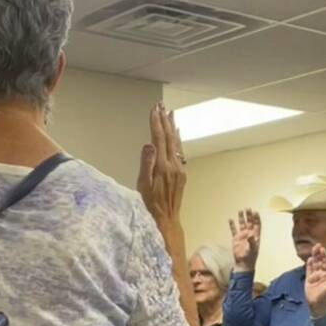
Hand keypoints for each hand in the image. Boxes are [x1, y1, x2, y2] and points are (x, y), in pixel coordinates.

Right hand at [136, 103, 185, 224]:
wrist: (166, 219)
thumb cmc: (150, 204)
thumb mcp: (143, 185)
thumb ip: (146, 163)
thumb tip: (149, 144)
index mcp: (162, 166)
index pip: (158, 138)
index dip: (156, 123)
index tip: (153, 110)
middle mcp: (174, 165)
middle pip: (169, 137)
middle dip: (165, 120)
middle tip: (161, 105)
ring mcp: (179, 169)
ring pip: (176, 142)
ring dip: (172, 126)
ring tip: (170, 112)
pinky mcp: (182, 174)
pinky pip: (180, 151)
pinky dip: (178, 139)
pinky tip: (177, 132)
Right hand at [230, 208, 260, 271]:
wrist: (243, 264)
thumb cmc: (250, 257)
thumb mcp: (252, 249)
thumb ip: (252, 242)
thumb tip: (251, 235)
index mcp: (256, 236)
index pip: (257, 225)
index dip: (256, 218)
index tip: (255, 212)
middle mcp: (249, 234)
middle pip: (249, 222)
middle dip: (249, 215)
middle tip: (248, 208)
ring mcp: (242, 236)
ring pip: (242, 224)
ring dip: (241, 218)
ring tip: (240, 211)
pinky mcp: (236, 239)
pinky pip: (234, 230)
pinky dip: (232, 225)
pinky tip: (231, 220)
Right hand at [304, 244, 325, 316]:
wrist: (317, 305)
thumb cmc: (325, 298)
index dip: (324, 256)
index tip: (323, 249)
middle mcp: (321, 274)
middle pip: (320, 262)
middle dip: (319, 254)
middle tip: (317, 245)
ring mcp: (315, 276)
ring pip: (314, 264)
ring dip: (314, 257)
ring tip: (313, 249)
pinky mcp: (308, 280)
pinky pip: (309, 270)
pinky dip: (309, 265)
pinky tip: (309, 259)